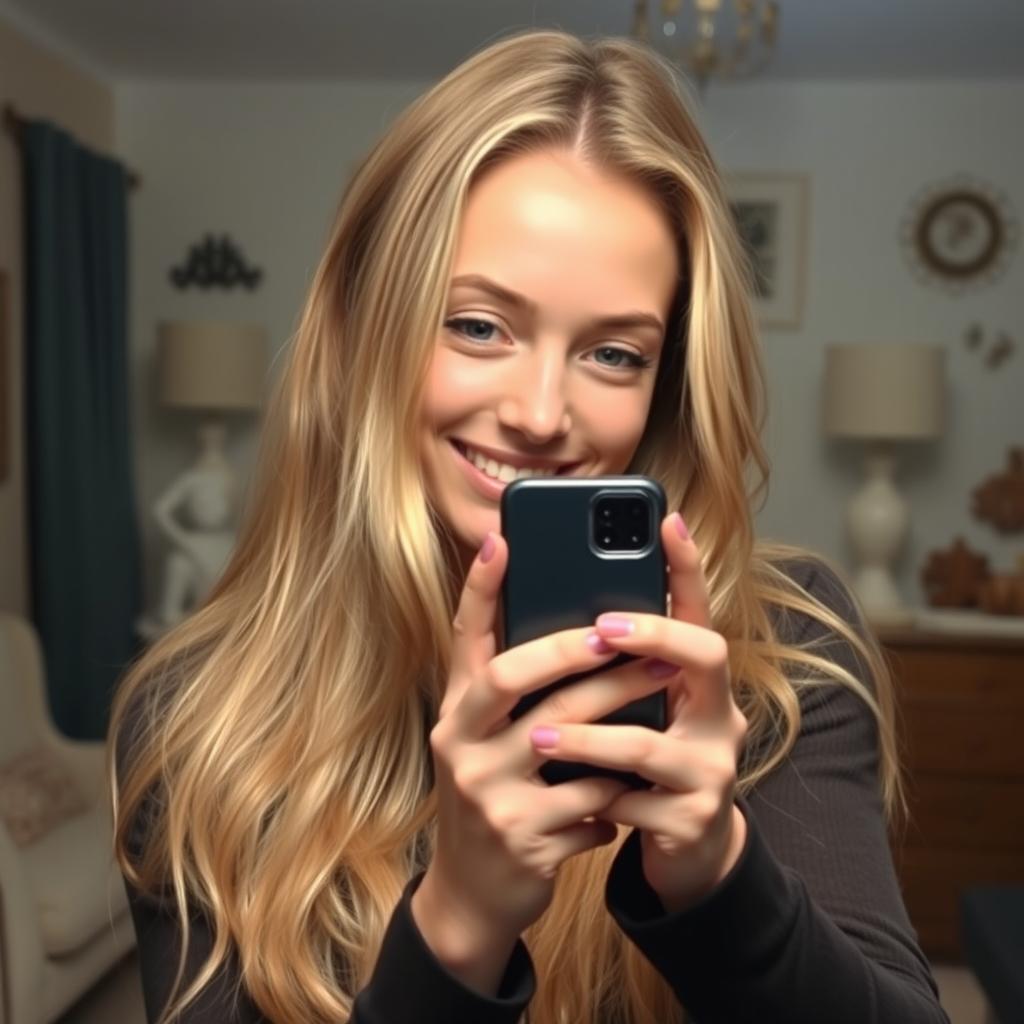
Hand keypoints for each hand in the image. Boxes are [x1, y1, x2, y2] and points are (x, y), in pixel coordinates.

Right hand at [421, 531, 669, 968]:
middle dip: (571, 648)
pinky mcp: (523, 839)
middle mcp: (459, 744)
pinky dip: (618, 787)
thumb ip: (513, 695)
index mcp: (456, 711)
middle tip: (622, 626)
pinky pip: (589, 799)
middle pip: (512, 677)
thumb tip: (580, 631)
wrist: (473, 893)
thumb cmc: (493, 795)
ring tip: (664, 679)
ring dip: (620, 707)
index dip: (480, 588)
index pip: (462, 638)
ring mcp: (487, 793)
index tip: (501, 538)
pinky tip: (636, 784)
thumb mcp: (485, 741)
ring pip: (563, 736)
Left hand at [527, 512, 747, 912]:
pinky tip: (562, 799)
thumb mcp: (641, 710)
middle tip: (599, 630)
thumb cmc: (649, 763)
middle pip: (705, 656)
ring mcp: (712, 769)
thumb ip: (618, 671)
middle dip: (652, 634)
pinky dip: (593, 797)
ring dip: (587, 736)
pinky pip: (632, 802)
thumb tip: (563, 615)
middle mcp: (719, 715)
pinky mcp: (693, 820)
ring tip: (538, 734)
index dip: (687, 567)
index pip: (699, 612)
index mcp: (699, 682)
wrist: (686, 851)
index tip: (665, 520)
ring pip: (649, 742)